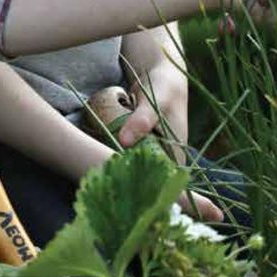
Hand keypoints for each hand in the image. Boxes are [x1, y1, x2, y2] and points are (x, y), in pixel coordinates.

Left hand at [87, 81, 221, 224]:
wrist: (160, 71)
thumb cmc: (164, 87)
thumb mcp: (155, 101)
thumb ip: (142, 121)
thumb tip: (125, 142)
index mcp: (177, 157)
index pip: (165, 187)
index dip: (148, 198)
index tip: (124, 204)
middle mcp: (166, 159)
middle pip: (149, 183)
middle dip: (131, 192)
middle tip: (106, 199)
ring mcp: (152, 153)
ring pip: (137, 173)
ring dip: (122, 179)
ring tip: (99, 191)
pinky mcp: (138, 146)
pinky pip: (128, 160)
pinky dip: (118, 164)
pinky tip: (99, 172)